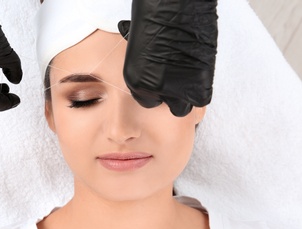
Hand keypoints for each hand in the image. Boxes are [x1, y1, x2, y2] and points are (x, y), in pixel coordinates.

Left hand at [119, 0, 217, 116]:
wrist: (176, 3)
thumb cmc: (154, 14)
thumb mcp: (140, 46)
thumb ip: (148, 66)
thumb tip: (156, 68)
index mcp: (136, 80)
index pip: (149, 101)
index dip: (159, 91)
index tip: (166, 82)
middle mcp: (155, 88)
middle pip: (171, 107)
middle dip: (176, 96)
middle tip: (181, 80)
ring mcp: (179, 87)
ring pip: (188, 104)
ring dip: (190, 92)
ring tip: (191, 74)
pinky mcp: (200, 82)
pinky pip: (203, 95)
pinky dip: (202, 86)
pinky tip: (199, 70)